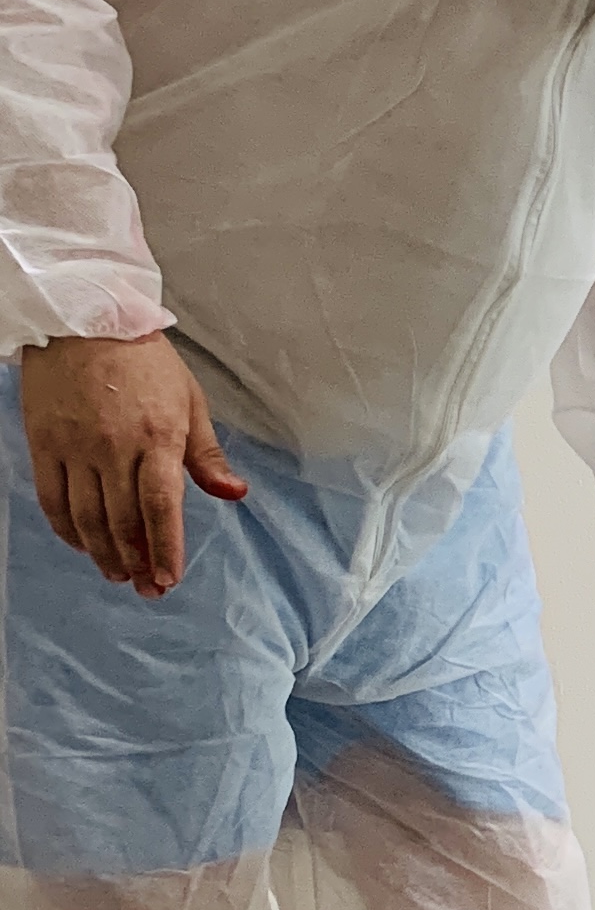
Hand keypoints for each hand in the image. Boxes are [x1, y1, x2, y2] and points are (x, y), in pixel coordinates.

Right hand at [17, 331, 247, 594]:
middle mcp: (114, 447)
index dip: (166, 549)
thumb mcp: (190, 400)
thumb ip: (207, 454)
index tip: (169, 578)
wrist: (85, 320)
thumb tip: (235, 493)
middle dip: (137, 562)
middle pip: (124, 521)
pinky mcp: (44, 443)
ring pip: (87, 517)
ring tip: (118, 574)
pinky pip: (53, 500)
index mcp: (158, 436)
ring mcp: (75, 447)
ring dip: (103, 553)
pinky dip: (67, 529)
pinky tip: (82, 544)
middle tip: (148, 588)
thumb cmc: (145, 361)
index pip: (162, 507)